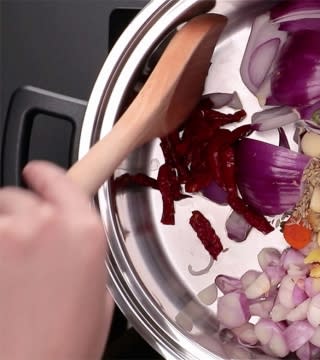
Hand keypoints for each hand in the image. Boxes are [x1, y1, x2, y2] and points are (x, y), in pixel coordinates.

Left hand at [0, 161, 112, 358]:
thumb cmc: (66, 341)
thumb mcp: (98, 288)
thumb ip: (80, 249)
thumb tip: (65, 237)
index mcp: (84, 230)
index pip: (54, 177)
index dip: (42, 176)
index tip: (34, 175)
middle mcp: (43, 225)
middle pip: (16, 196)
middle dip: (17, 216)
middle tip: (22, 251)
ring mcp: (3, 238)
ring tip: (7, 273)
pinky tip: (1, 281)